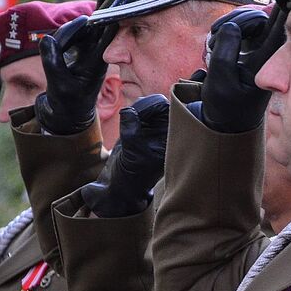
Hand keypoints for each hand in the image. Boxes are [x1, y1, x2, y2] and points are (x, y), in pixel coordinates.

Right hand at [35, 16, 115, 134]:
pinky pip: (70, 38)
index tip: (85, 20)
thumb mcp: (58, 84)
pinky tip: (52, 47)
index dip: (99, 24)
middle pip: (90, 30)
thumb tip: (46, 39)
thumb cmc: (66, 103)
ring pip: (79, 32)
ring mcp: (86, 52)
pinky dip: (62, 38)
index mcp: (98, 63)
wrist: (65, 114)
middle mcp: (95, 55)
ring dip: (66, 33)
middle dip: (75, 28)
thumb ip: (53, 62)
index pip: (104, 37)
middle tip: (58, 37)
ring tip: (52, 46)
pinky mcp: (76, 52)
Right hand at [80, 94, 169, 217]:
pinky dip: (130, 114)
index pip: (167, 110)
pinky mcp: (142, 129)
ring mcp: (154, 130)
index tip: (137, 114)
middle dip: (143, 107)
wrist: (120, 186)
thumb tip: (129, 111)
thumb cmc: (131, 175)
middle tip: (131, 117)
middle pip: (159, 104)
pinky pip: (138, 111)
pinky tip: (126, 125)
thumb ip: (130, 131)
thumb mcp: (132, 154)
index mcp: (170, 139)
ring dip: (136, 110)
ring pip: (148, 106)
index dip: (151, 107)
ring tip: (127, 123)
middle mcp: (166, 133)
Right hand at [201, 8, 285, 132]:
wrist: (226, 119)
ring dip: (229, 24)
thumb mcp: (221, 80)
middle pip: (259, 16)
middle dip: (238, 18)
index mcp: (267, 57)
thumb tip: (231, 26)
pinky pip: (239, 27)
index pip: (278, 24)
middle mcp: (266, 49)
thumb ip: (226, 51)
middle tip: (217, 33)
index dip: (275, 7)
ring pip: (247, 19)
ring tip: (214, 40)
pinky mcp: (247, 47)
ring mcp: (257, 47)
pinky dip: (226, 29)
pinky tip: (216, 41)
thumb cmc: (227, 104)